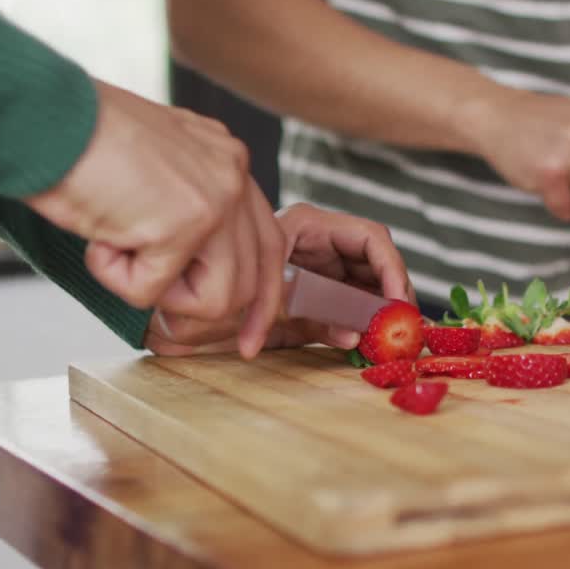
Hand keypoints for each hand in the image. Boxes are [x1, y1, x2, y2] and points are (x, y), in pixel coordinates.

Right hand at [24, 80, 285, 355]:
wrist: (40, 116)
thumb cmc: (78, 144)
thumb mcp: (153, 170)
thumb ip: (187, 209)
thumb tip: (194, 271)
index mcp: (228, 161)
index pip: (271, 243)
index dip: (263, 297)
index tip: (250, 338)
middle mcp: (233, 175)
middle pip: (252, 280)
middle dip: (202, 310)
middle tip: (158, 309)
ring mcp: (214, 199)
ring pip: (214, 299)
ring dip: (156, 290)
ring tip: (120, 247)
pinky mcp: (181, 224)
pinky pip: (150, 292)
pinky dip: (113, 276)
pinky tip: (98, 235)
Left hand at [144, 204, 412, 355]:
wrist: (165, 312)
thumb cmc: (203, 297)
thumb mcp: (259, 306)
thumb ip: (309, 318)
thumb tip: (353, 335)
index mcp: (304, 225)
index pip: (369, 238)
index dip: (392, 270)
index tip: (398, 304)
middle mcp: (315, 241)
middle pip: (374, 261)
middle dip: (393, 294)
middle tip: (404, 330)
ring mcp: (315, 265)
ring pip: (366, 284)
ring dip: (380, 311)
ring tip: (389, 340)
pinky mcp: (312, 293)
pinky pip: (348, 304)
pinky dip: (360, 322)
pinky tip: (364, 342)